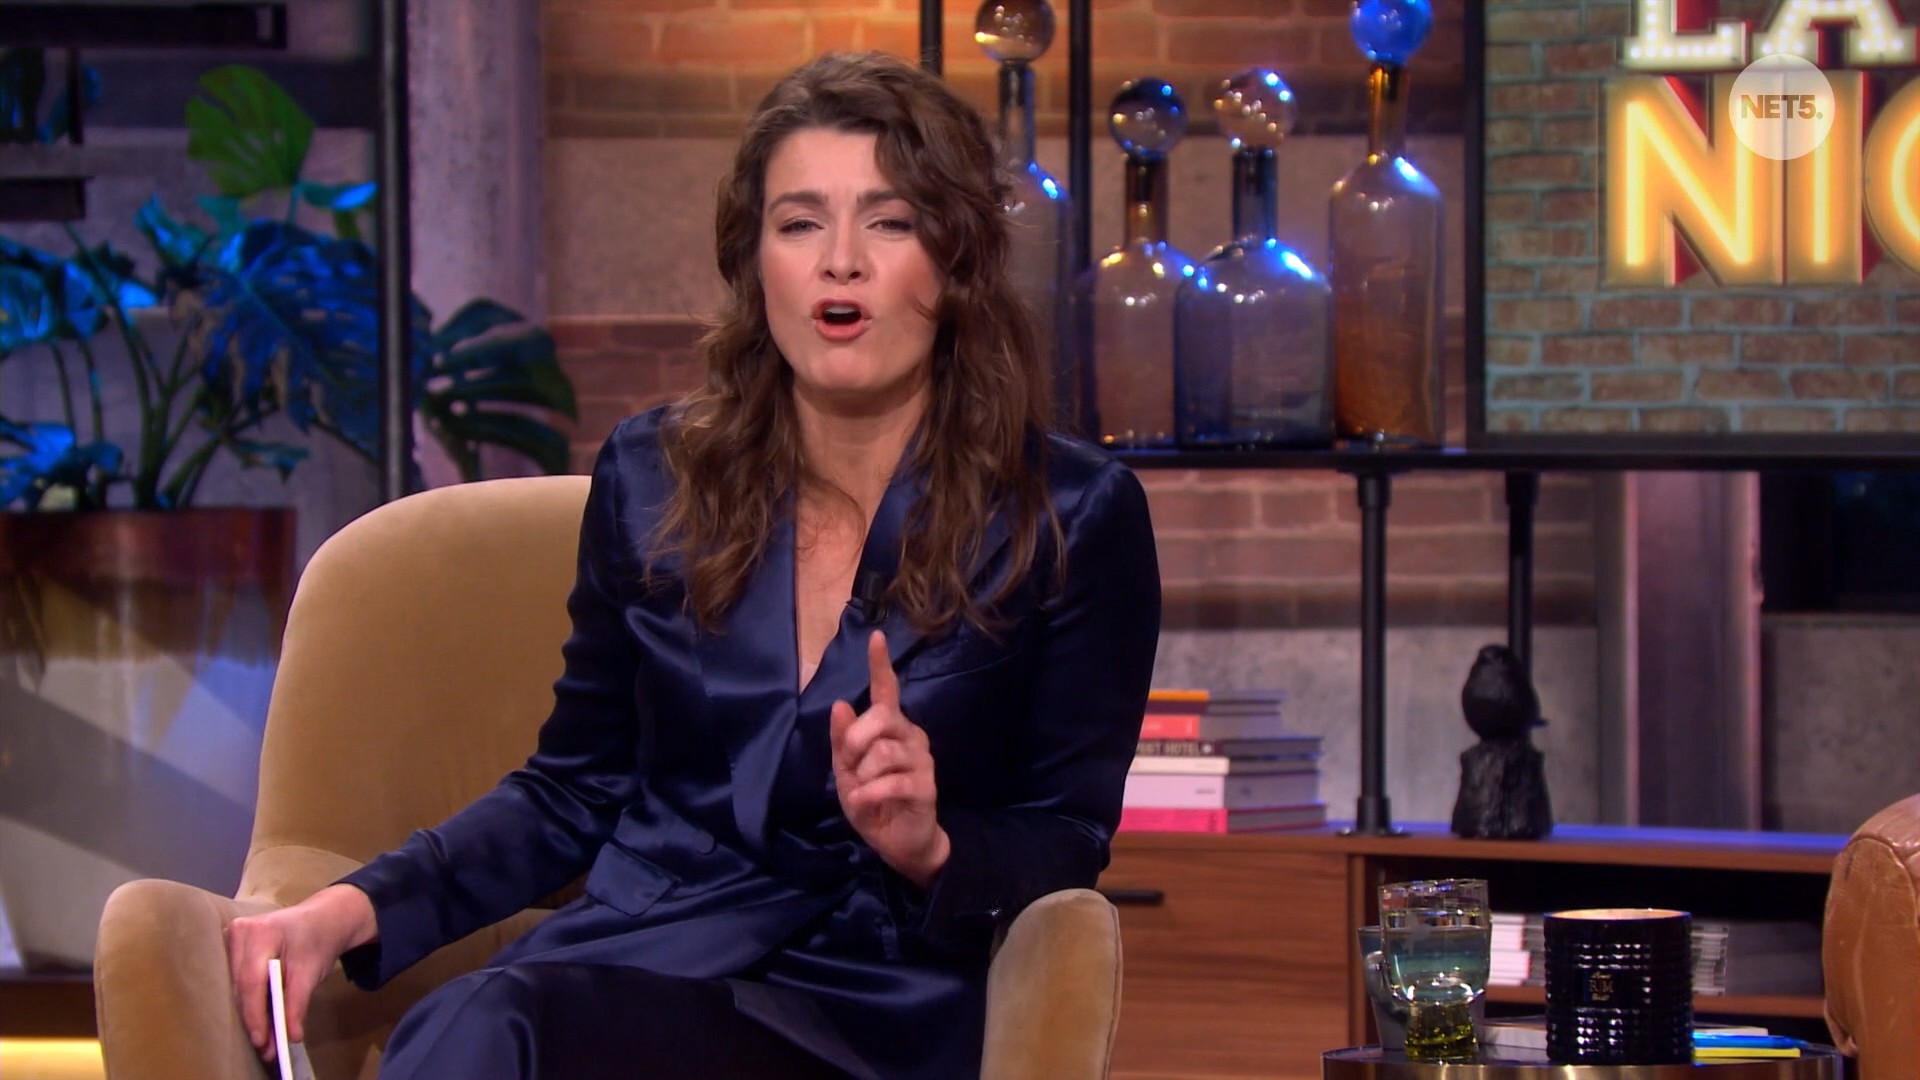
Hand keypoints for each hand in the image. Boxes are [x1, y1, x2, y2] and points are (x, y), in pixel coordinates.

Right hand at [225, 883, 376, 1062]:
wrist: (323, 918)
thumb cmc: (318, 939)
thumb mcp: (311, 971)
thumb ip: (298, 1003)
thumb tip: (291, 1035)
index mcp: (261, 931)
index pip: (252, 981)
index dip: (255, 1014)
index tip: (261, 1041)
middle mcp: (239, 931)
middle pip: (241, 985)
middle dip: (253, 1018)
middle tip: (265, 1048)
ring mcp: (232, 936)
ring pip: (236, 985)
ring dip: (250, 1012)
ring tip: (264, 1039)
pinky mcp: (232, 945)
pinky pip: (237, 979)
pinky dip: (249, 1000)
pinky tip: (259, 1020)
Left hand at [830, 630, 949, 887]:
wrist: (899, 843)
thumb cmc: (873, 801)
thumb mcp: (847, 772)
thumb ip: (842, 741)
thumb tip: (841, 704)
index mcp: (891, 728)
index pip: (886, 690)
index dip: (879, 665)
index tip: (876, 638)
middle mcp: (911, 735)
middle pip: (880, 718)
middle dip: (855, 742)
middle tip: (850, 767)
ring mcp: (922, 759)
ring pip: (883, 752)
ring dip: (862, 776)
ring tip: (863, 792)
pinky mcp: (926, 786)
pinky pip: (891, 781)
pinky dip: (869, 795)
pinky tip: (867, 803)